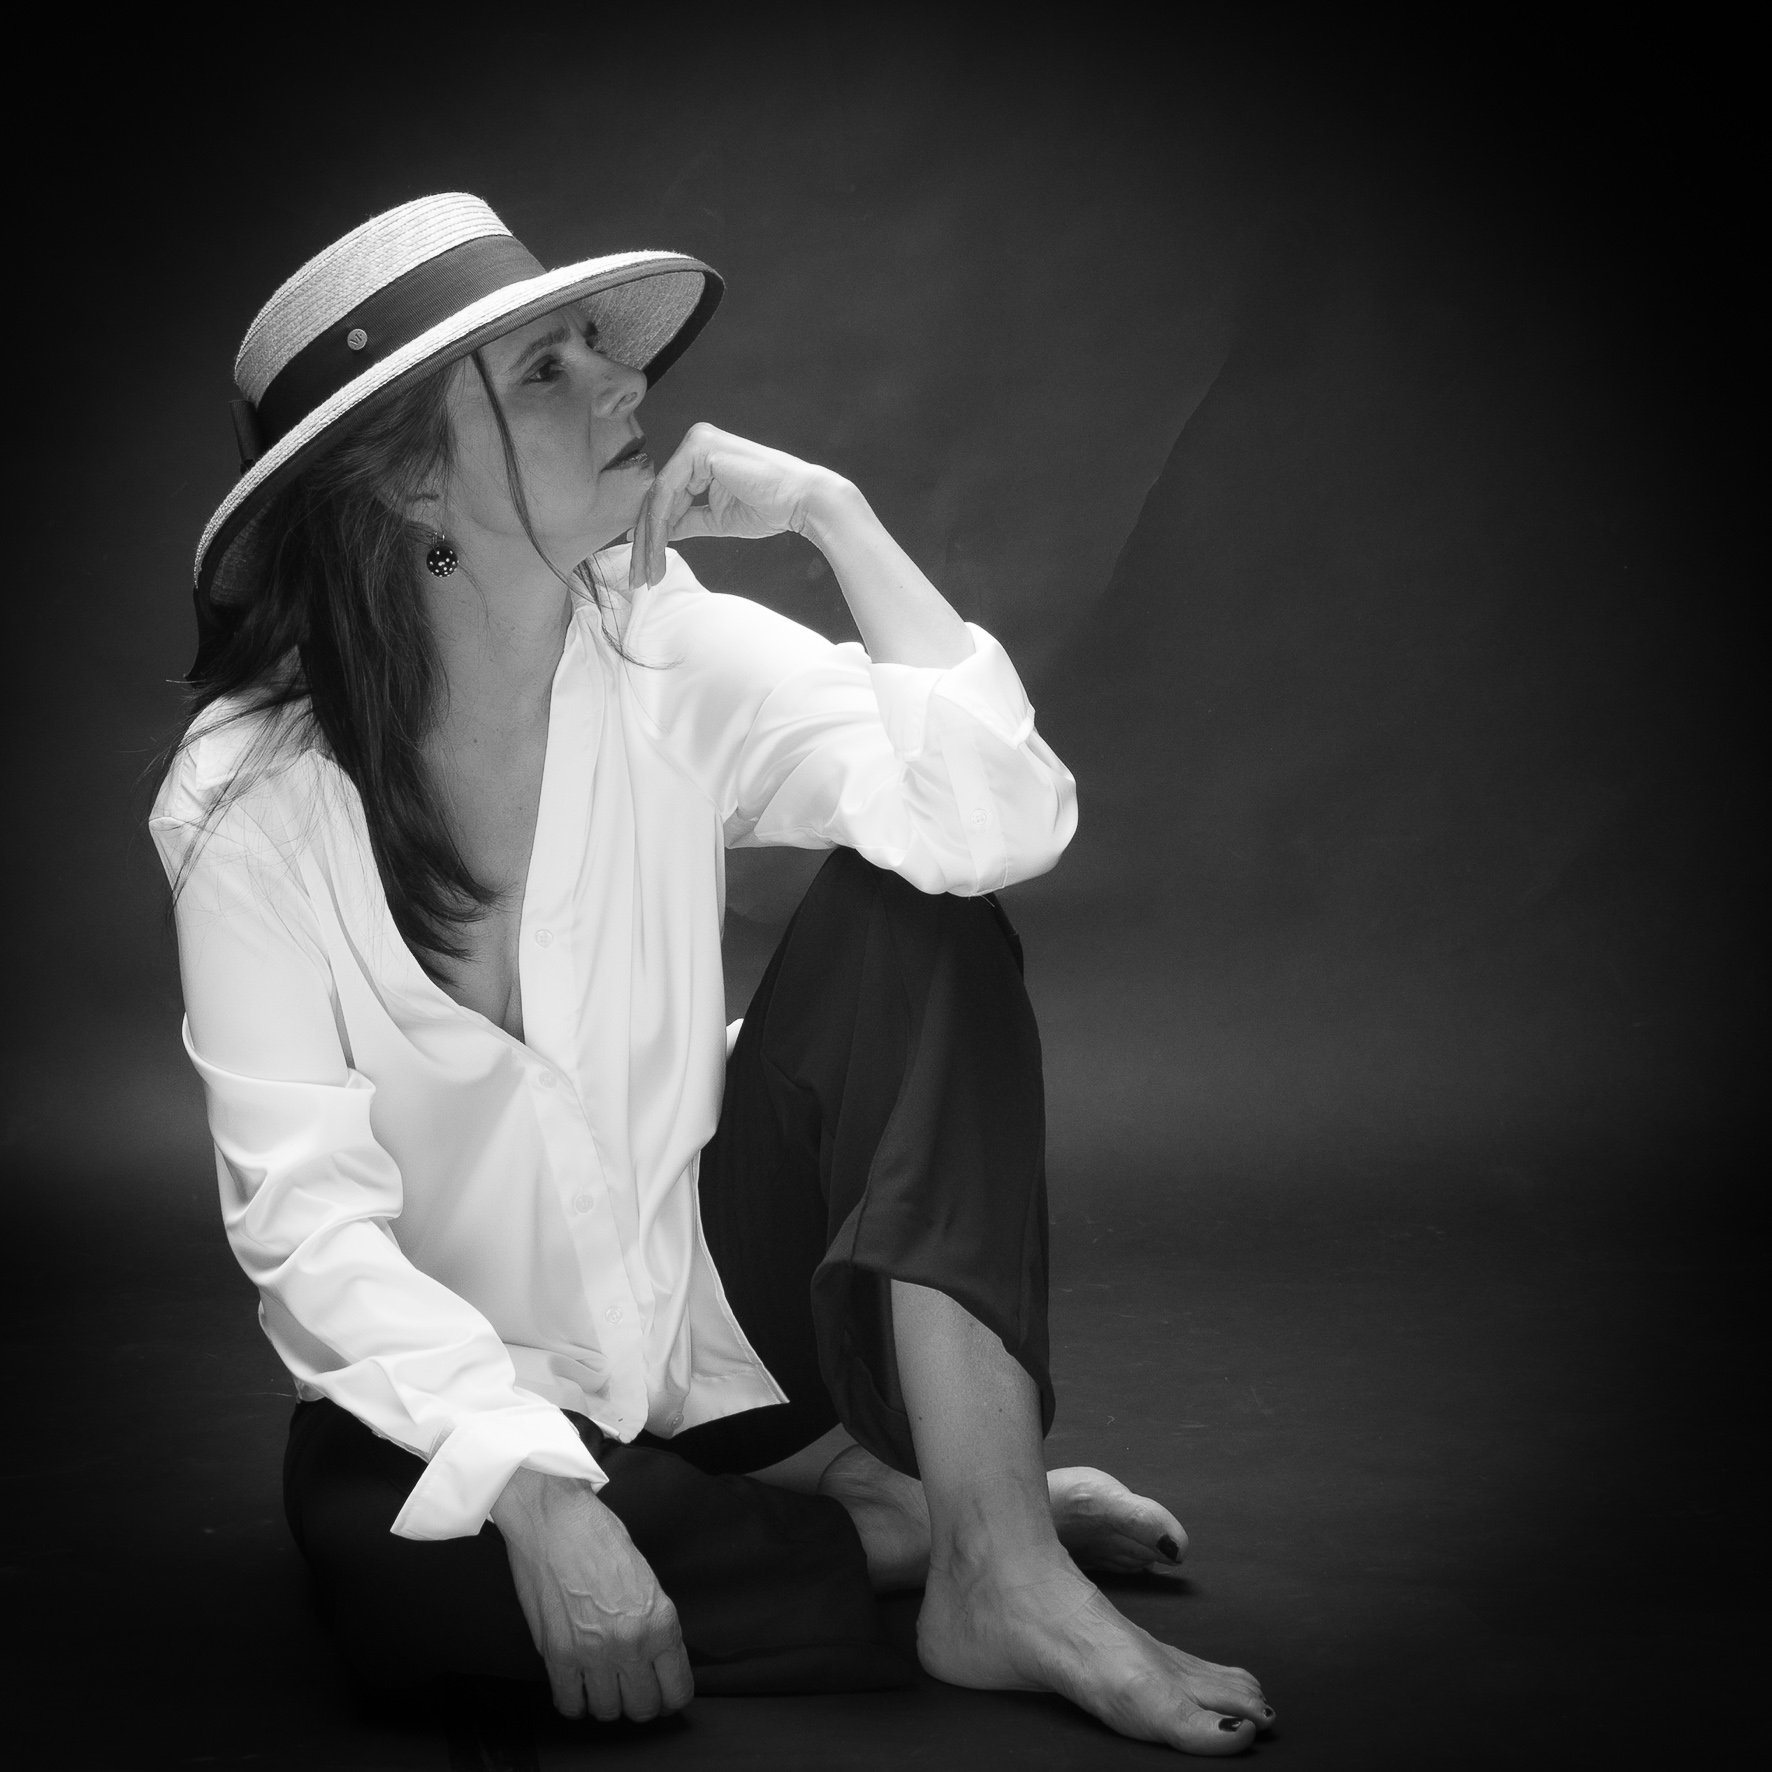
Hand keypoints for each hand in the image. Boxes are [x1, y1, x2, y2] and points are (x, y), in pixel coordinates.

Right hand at [490, 1466, 692, 1721]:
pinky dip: (575, 1700)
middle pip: (643, 1708)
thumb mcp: (646, 1578)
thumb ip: (653, 1622)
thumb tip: (653, 1658)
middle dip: (640, 1701)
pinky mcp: (557, 1655)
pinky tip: (577, 1683)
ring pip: (607, 1712)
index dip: (670, 1696)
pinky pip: (569, 1704)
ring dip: (606, 1701)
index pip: (678, 1690)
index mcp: (661, 1620)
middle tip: (631, 1685)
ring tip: (602, 1681)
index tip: (662, 1690)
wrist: (556, 1520)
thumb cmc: (601, 1537)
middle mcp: (632, 1643)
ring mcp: (593, 1653)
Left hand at [628, 422, 849, 589]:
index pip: (666, 496)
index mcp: (700, 456)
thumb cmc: (770, 507)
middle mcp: (694, 444)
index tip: (646, 565)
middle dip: (646, 541)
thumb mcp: (718, 518)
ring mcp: (695, 443)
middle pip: (658, 497)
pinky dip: (659, 526)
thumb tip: (662, 532)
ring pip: (659, 498)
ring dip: (650, 539)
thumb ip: (688, 520)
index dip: (652, 533)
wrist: (801, 501)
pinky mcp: (699, 449)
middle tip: (639, 575)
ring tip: (648, 572)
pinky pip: (669, 493)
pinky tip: (656, 551)